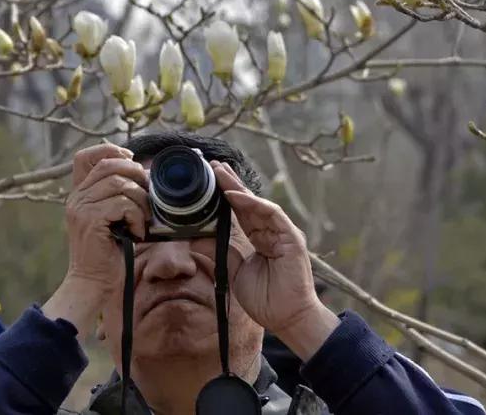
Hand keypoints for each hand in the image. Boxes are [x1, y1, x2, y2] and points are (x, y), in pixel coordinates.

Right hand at [43, 143, 148, 333]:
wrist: (92, 283)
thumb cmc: (108, 253)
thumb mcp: (111, 219)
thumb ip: (118, 196)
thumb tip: (145, 173)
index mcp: (79, 193)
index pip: (86, 156)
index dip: (110, 150)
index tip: (131, 161)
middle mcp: (76, 197)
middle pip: (110, 165)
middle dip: (136, 176)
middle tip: (147, 198)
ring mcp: (81, 208)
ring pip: (120, 184)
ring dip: (140, 201)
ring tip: (142, 220)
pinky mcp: (91, 221)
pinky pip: (122, 204)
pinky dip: (137, 217)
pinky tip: (137, 232)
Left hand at [215, 161, 338, 359]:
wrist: (289, 319)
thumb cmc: (266, 299)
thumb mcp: (234, 271)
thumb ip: (218, 252)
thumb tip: (194, 237)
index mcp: (259, 239)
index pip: (240, 212)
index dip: (225, 196)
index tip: (209, 180)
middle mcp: (272, 232)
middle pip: (248, 203)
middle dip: (231, 183)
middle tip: (213, 166)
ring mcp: (283, 233)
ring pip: (259, 204)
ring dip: (239, 188)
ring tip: (221, 174)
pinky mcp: (292, 239)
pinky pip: (272, 215)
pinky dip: (254, 204)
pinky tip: (237, 196)